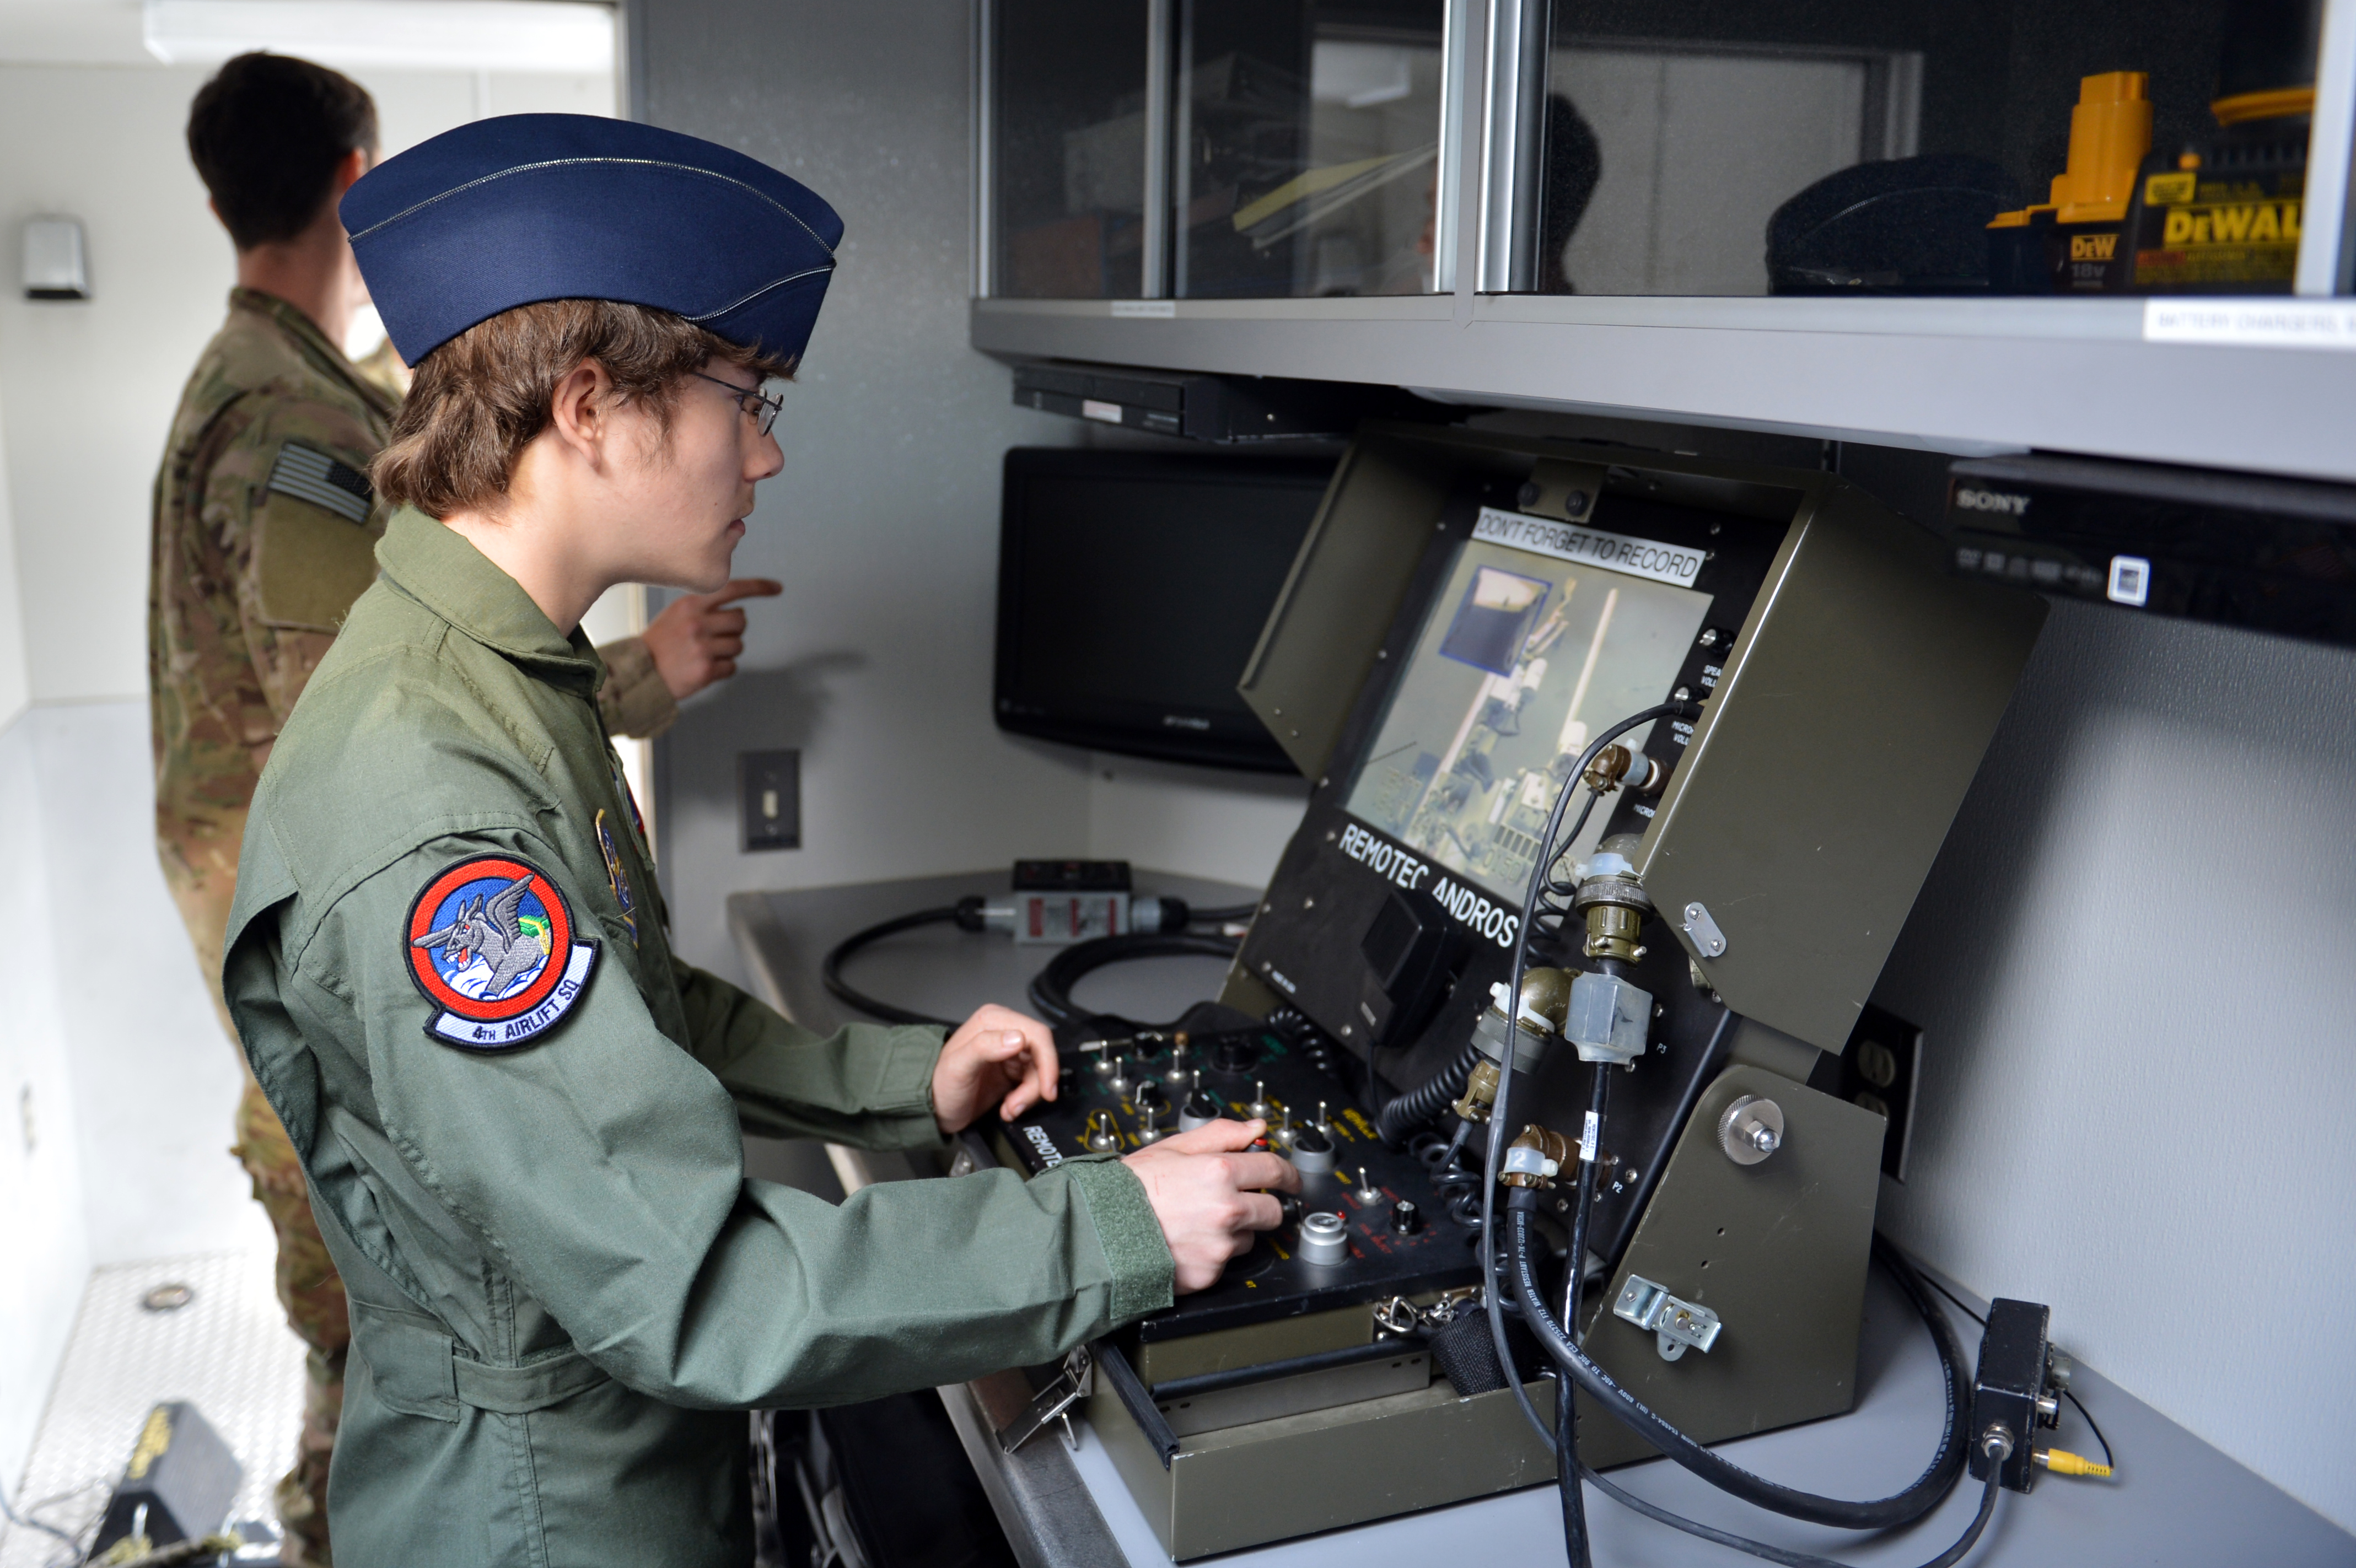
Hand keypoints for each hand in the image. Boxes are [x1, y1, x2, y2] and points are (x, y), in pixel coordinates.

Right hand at [640, 578, 781, 700]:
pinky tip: (704, 668)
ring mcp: (702, 647)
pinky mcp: (706, 670)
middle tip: (716, 637)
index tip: (777, 588)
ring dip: (728, 651)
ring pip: (738, 645)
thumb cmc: (661, 643)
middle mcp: (698, 623)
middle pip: (741, 620)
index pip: (732, 588)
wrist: (639, 673)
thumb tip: (739, 610)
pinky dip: (723, 669)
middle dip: (734, 630)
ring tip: (705, 654)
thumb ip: (704, 608)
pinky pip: (732, 667)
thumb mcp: (677, 614)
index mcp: (690, 604)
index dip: (759, 587)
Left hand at [931, 1005, 1058, 1134]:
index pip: (1037, 1034)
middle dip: (1035, 1085)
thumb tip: (1019, 1038)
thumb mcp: (958, 1066)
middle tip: (1017, 1105)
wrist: (933, 1109)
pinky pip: (1033, 1083)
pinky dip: (1025, 1099)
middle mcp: (1004, 1031)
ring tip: (1009, 1109)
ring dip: (1028, 1096)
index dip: (1048, 1062)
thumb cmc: (940, 1086)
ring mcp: (1010, 1051)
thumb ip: (985, 1047)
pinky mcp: (1013, 1070)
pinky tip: (1008, 1108)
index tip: (1047, 1090)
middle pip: (1042, 1055)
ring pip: (1040, 1072)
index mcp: (993, 1020)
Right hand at [1122, 1120, 1298, 1292]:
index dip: (1288, 1174)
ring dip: (1235, 1231)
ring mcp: (1220, 1244)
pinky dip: (1213, 1254)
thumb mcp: (1175, 1147)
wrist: (1099, 1231)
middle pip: (1273, 1210)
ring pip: (1249, 1238)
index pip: (1275, 1170)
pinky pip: (1225, 1262)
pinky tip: (1188, 1242)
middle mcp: (1226, 1209)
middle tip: (1239, 1202)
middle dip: (1263, 1205)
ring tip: (1198, 1222)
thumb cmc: (1131, 1189)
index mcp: (1220, 1172)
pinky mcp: (1210, 1273)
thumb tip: (1255, 1128)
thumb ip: (1222, 1134)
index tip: (1291, 1180)